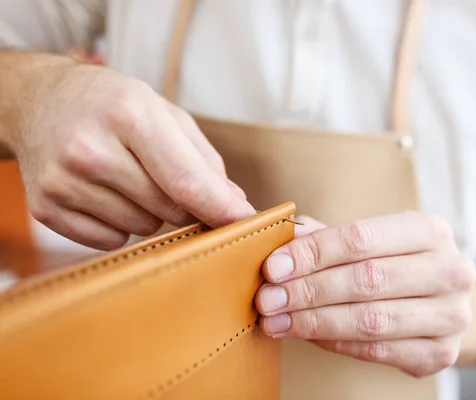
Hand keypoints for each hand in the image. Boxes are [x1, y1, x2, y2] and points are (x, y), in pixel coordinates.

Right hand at [9, 57, 252, 249]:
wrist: (38, 100)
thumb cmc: (112, 104)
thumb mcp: (163, 112)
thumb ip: (203, 159)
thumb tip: (234, 204)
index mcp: (129, 114)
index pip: (186, 180)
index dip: (221, 208)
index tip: (246, 223)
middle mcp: (90, 149)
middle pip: (169, 208)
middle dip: (185, 204)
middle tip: (169, 179)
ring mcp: (63, 181)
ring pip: (142, 228)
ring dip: (150, 212)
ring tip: (127, 176)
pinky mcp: (46, 208)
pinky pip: (111, 240)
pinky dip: (119, 224)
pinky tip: (104, 192)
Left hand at [255, 213, 475, 376]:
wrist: (444, 301)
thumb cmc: (396, 263)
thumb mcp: (371, 239)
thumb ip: (326, 237)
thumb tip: (281, 237)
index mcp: (431, 230)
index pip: (360, 238)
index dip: (312, 253)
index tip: (273, 267)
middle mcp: (451, 269)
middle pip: (366, 279)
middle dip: (308, 290)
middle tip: (267, 299)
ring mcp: (451, 314)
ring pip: (371, 320)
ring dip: (314, 322)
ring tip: (277, 321)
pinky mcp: (443, 352)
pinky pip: (377, 351)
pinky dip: (335, 343)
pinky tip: (308, 335)